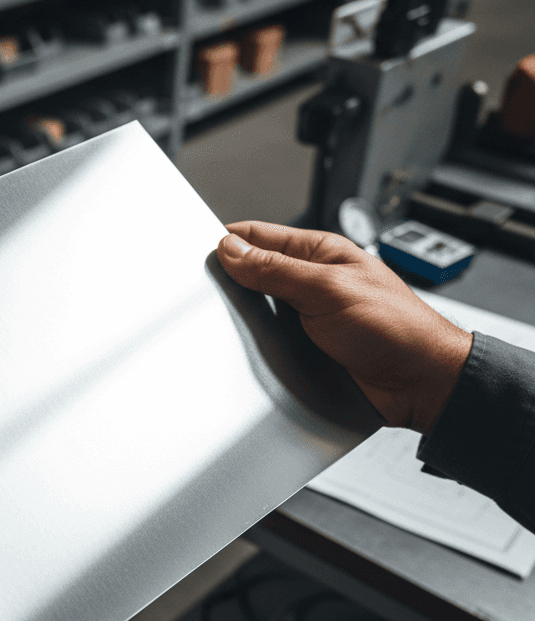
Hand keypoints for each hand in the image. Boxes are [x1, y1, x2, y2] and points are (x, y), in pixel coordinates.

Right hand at [218, 222, 472, 434]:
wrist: (419, 383)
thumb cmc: (395, 328)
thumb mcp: (328, 289)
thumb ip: (276, 269)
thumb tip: (232, 249)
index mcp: (320, 254)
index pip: (259, 236)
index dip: (228, 242)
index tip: (202, 253)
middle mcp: (310, 282)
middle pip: (253, 274)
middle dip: (231, 282)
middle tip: (210, 293)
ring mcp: (306, 317)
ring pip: (257, 310)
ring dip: (244, 318)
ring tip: (228, 323)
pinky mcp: (304, 348)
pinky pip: (268, 342)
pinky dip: (255, 345)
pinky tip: (247, 349)